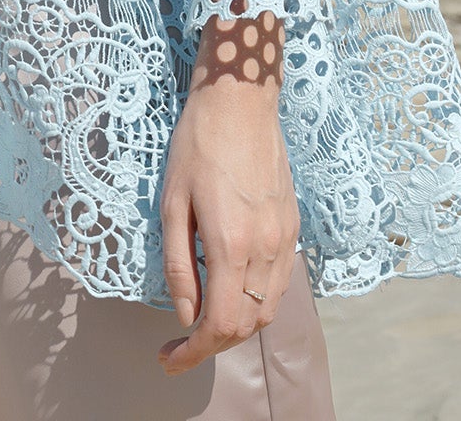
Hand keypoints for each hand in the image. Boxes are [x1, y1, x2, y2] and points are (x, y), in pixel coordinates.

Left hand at [157, 13, 300, 377]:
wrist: (240, 101)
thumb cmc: (197, 144)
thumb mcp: (172, 203)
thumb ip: (177, 264)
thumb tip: (185, 315)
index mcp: (230, 243)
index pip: (219, 324)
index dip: (193, 352)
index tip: (168, 359)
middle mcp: (265, 248)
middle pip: (246, 325)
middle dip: (212, 345)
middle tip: (179, 345)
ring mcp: (283, 238)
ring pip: (266, 309)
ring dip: (236, 328)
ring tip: (203, 324)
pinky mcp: (291, 226)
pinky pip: (279, 283)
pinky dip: (256, 302)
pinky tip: (231, 293)